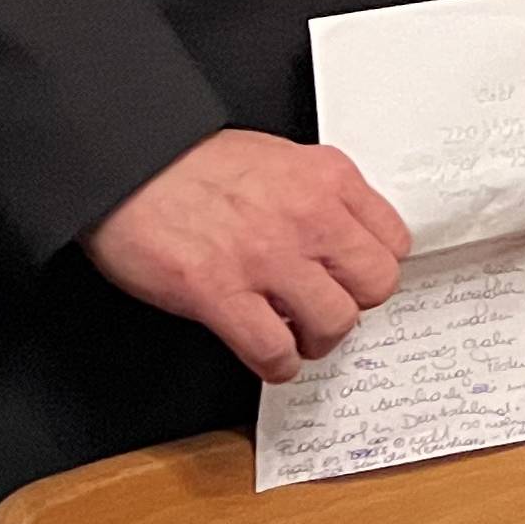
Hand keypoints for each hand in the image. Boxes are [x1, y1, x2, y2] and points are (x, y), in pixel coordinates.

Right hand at [84, 128, 410, 382]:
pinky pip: (274, 349)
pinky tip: (270, 357)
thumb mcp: (281, 159)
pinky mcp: (218, 291)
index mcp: (326, 178)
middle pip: (377, 285)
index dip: (372, 268)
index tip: (354, 279)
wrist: (129, 164)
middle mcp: (307, 216)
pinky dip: (278, 364)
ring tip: (296, 335)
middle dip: (355, 305)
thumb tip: (344, 240)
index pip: (395, 241)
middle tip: (327, 307)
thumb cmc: (195, 163)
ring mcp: (265, 256)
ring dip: (316, 340)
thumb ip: (319, 195)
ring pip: (335, 322)